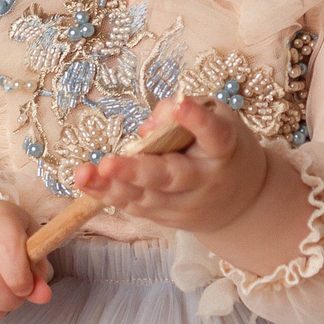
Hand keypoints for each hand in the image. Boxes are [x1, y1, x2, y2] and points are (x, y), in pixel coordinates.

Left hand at [71, 98, 269, 234]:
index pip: (214, 134)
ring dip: (111, 186)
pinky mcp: (168, 218)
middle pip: (171, 177)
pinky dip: (109, 195)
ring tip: (83, 174)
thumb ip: (179, 113)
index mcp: (224, 148)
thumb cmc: (221, 148)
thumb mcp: (216, 118)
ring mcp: (186, 204)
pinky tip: (87, 183)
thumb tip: (145, 129)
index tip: (182, 105)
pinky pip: (136, 206)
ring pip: (146, 196)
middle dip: (137, 171)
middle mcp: (205, 180)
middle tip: (109, 163)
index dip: (198, 121)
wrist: (240, 200)